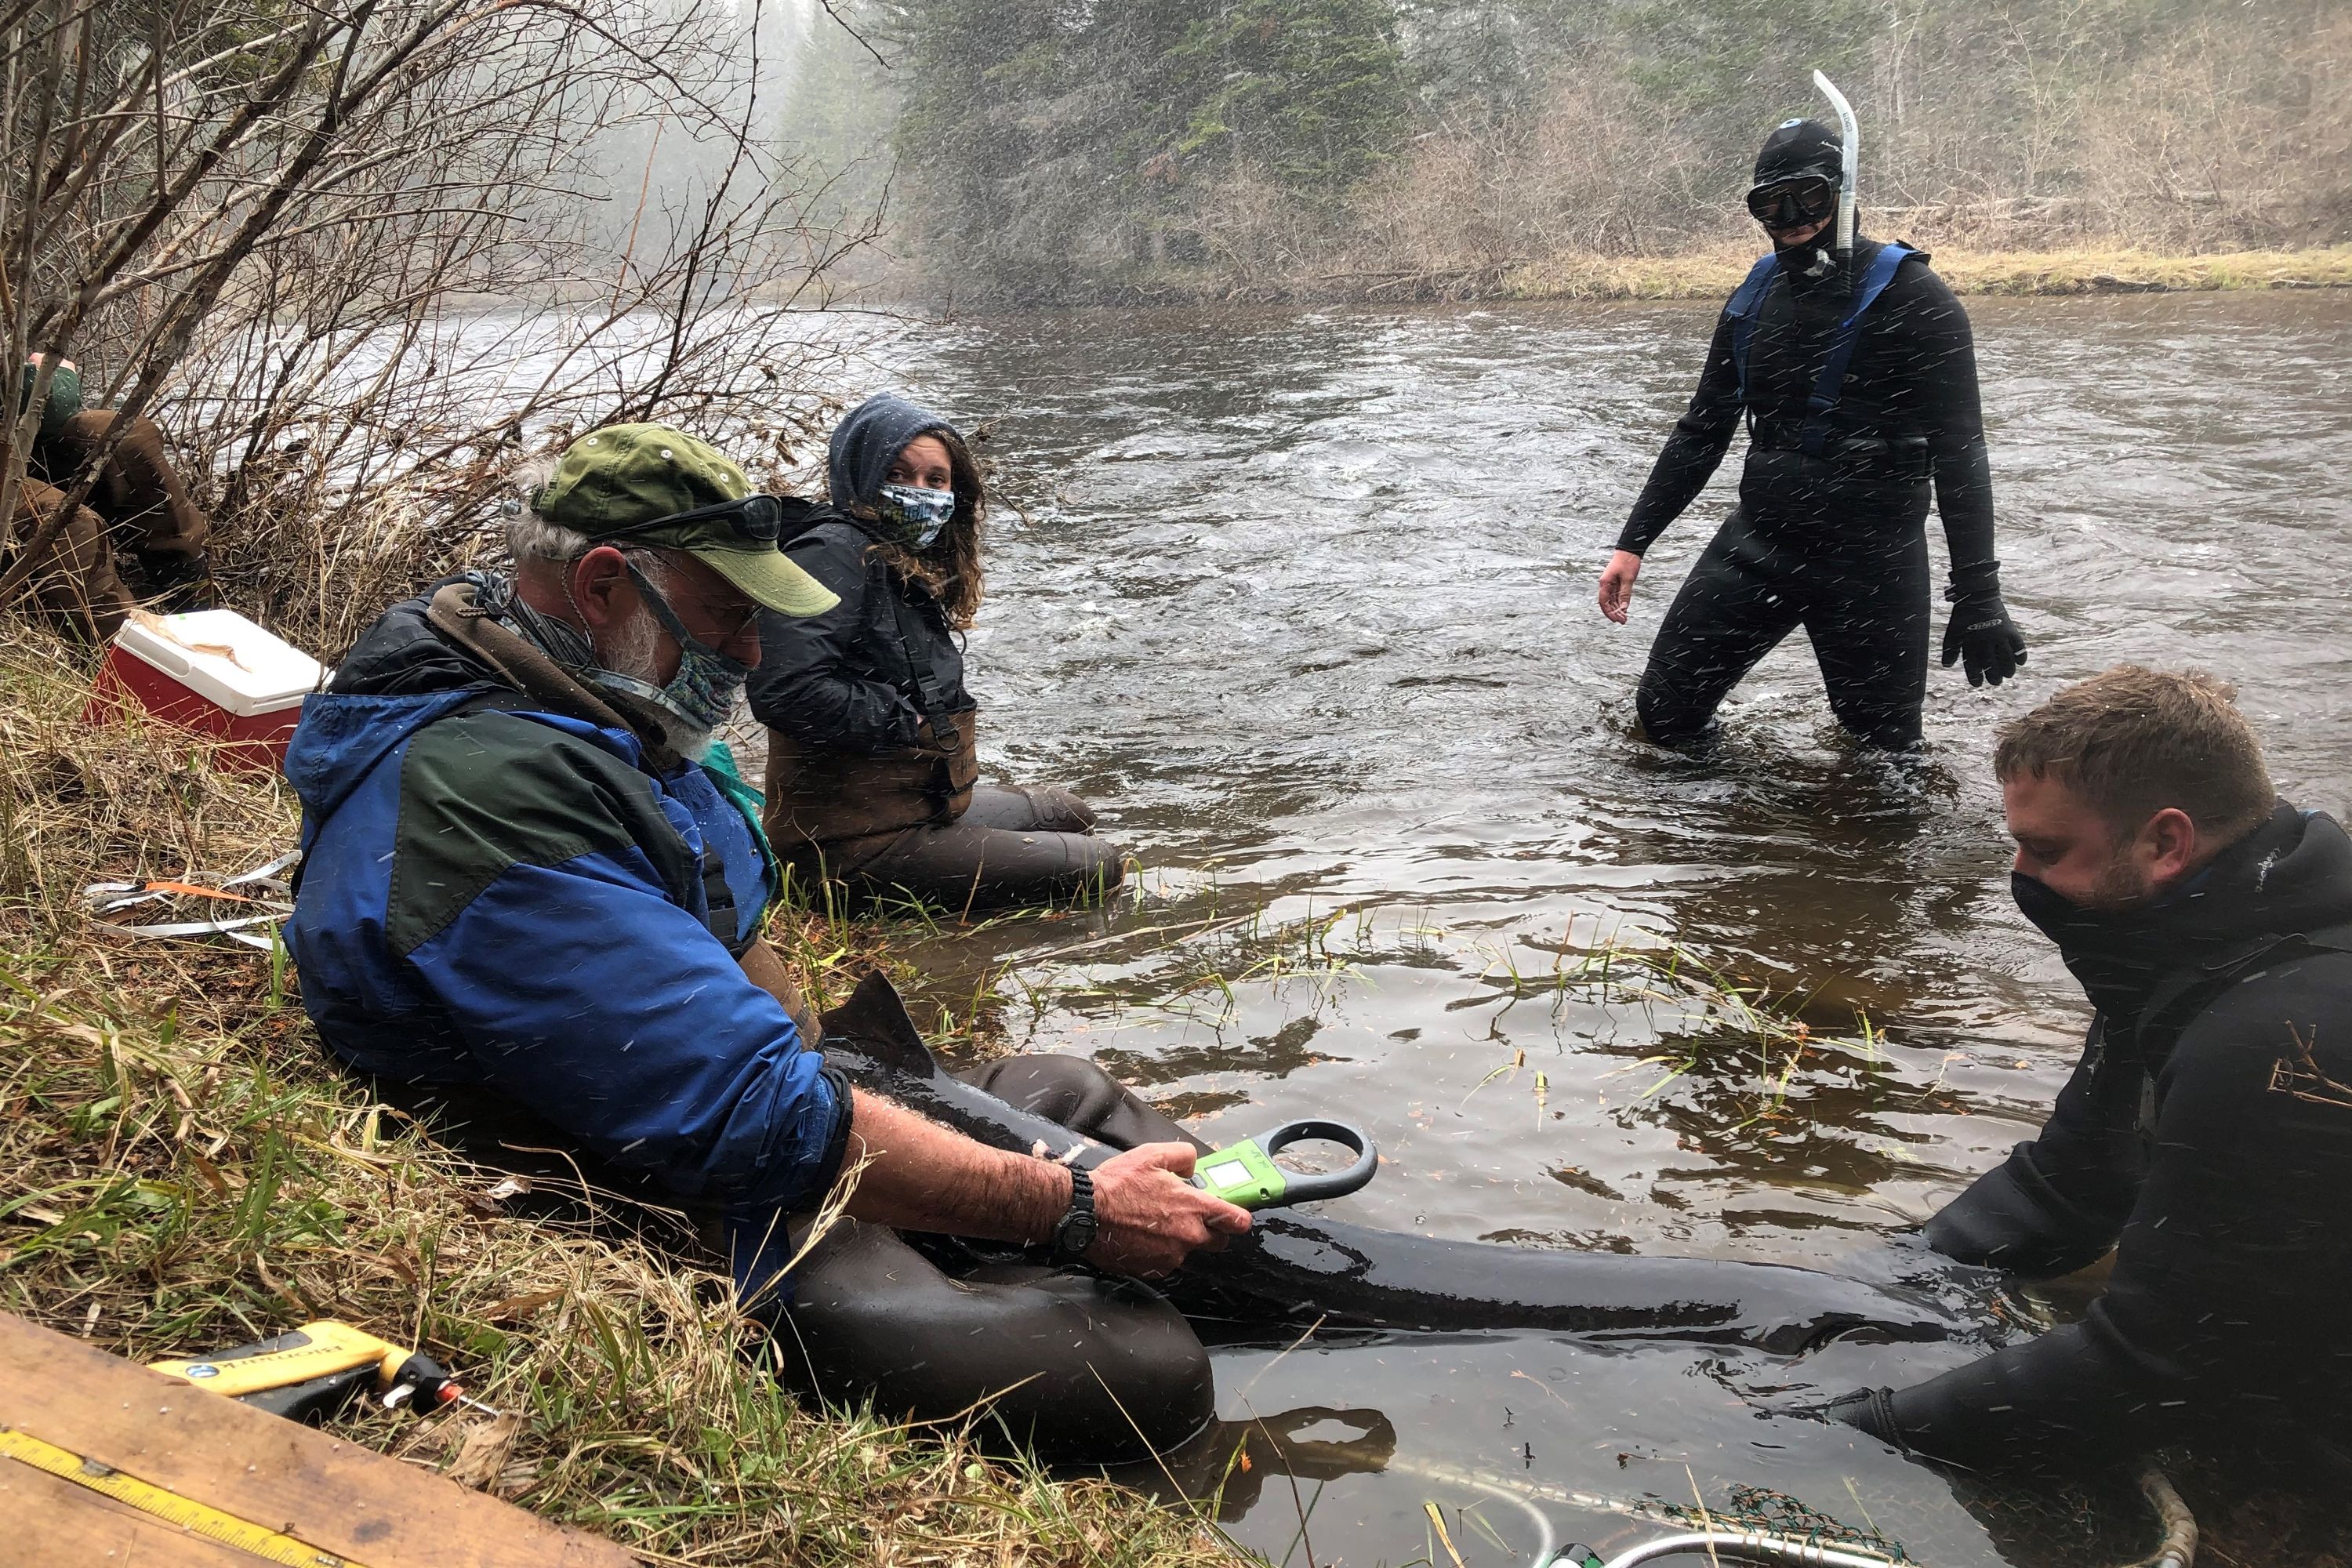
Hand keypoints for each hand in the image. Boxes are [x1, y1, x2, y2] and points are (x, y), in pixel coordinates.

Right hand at [1083, 1142, 1250, 1277]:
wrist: (1084, 1213)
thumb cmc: (1117, 1183)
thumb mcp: (1152, 1155)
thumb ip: (1182, 1157)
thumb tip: (1192, 1167)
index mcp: (1193, 1208)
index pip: (1236, 1220)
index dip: (1239, 1218)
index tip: (1236, 1217)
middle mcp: (1187, 1236)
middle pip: (1218, 1242)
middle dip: (1210, 1231)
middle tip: (1190, 1217)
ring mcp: (1171, 1256)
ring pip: (1188, 1251)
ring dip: (1180, 1240)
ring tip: (1154, 1224)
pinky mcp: (1153, 1269)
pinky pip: (1166, 1261)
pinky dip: (1159, 1251)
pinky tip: (1141, 1237)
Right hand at [1596, 550, 1641, 623]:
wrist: (1629, 550)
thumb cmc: (1627, 562)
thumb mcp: (1628, 579)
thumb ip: (1625, 593)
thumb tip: (1624, 607)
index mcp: (1605, 583)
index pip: (1604, 602)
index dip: (1608, 612)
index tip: (1615, 620)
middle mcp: (1606, 585)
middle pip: (1607, 603)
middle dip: (1614, 613)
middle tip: (1622, 621)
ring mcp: (1610, 584)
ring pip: (1612, 600)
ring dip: (1617, 609)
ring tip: (1624, 618)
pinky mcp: (1616, 583)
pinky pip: (1616, 596)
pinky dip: (1620, 603)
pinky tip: (1624, 609)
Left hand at [1941, 588, 2026, 686]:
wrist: (1977, 596)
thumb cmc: (1963, 616)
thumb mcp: (1953, 632)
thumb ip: (1950, 649)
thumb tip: (1947, 665)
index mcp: (1970, 642)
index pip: (1973, 664)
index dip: (1975, 676)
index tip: (1977, 684)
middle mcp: (1985, 641)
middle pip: (1991, 663)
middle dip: (1994, 676)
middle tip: (1996, 682)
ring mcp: (1999, 635)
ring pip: (2006, 657)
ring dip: (2008, 668)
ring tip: (2009, 675)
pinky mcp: (2010, 629)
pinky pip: (2018, 644)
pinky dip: (2021, 654)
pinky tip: (2021, 663)